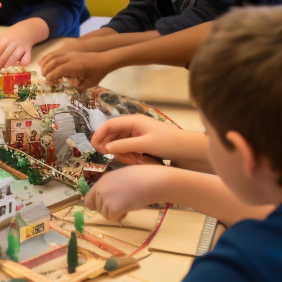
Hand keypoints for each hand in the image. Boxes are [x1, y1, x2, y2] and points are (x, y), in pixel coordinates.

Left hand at [0, 19, 39, 68]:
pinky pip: (27, 58)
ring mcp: (21, 47)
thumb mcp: (0, 40)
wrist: (26, 30)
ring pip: (16, 56)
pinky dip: (24, 62)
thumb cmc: (11, 36)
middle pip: (5, 55)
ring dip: (10, 62)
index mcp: (4, 41)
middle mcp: (13, 44)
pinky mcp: (29, 51)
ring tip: (4, 68)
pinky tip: (19, 65)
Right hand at [39, 49, 111, 89]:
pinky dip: (49, 57)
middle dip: (46, 70)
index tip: (50, 83)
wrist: (104, 60)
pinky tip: (46, 62)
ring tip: (43, 71)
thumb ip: (78, 89)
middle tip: (46, 79)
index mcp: (75, 67)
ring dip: (46, 63)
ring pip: (53, 56)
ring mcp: (69, 54)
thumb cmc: (97, 72)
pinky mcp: (69, 52)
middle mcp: (70, 58)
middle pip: (53, 62)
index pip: (58, 70)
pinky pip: (56, 53)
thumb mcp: (89, 84)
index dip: (51, 76)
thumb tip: (70, 96)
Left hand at [84, 165, 175, 221]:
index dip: (96, 205)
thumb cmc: (141, 177)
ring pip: (104, 214)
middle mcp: (100, 189)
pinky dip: (120, 217)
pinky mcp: (113, 208)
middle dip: (107, 209)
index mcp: (102, 181)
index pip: (88, 199)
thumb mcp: (120, 177)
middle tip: (120, 206)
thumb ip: (110, 186)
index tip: (105, 207)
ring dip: (114, 214)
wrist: (151, 181)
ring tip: (126, 205)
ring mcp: (106, 199)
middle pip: (96, 208)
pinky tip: (128, 210)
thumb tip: (106, 199)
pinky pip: (112, 218)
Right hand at [91, 117, 208, 168]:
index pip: (109, 125)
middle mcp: (133, 125)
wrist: (188, 149)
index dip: (99, 134)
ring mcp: (137, 134)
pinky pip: (127, 148)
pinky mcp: (141, 142)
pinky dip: (129, 155)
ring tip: (134, 160)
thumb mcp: (145, 144)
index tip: (93, 147)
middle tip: (116, 158)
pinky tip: (137, 160)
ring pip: (119, 143)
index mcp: (133, 121)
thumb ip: (124, 145)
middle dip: (112, 147)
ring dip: (122, 153)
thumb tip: (105, 148)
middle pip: (112, 135)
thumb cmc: (168, 143)